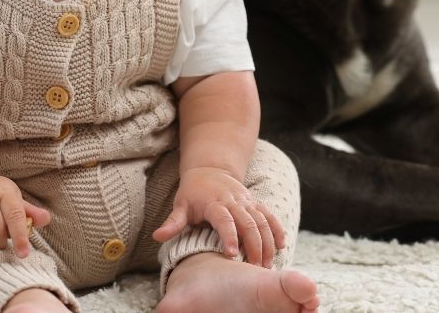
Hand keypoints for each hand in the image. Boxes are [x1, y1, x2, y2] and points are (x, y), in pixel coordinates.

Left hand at [152, 166, 285, 267]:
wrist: (210, 169)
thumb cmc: (192, 192)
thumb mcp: (180, 205)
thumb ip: (173, 223)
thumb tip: (156, 236)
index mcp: (214, 203)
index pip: (224, 220)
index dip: (229, 236)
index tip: (232, 255)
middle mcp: (234, 201)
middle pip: (249, 223)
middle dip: (254, 246)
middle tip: (255, 269)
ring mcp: (247, 201)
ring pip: (262, 221)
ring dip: (267, 242)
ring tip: (267, 265)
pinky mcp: (255, 203)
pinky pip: (269, 215)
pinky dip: (277, 229)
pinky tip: (281, 246)